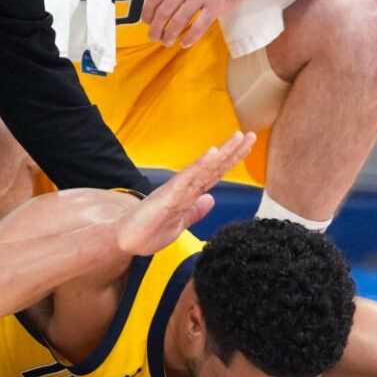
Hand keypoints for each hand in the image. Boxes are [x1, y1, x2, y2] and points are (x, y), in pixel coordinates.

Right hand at [115, 131, 255, 254]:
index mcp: (188, 195)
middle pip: (214, 167)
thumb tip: (211, 200)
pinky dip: (201, 165)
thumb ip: (195, 211)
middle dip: (233, 152)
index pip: (214, 174)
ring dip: (222, 153)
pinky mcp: (168, 195)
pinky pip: (187, 178)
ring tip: (238, 137)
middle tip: (251, 135)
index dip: (231, 161)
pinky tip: (212, 154)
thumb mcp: (180, 225)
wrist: (125, 240)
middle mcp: (185, 188)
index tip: (247, 147)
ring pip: (204, 168)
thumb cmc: (148, 231)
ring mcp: (177, 189)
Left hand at [143, 0, 266, 47]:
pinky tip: (185, 43)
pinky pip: (199, 26)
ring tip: (166, 42)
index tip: (146, 21)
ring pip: (179, 21)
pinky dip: (190, 37)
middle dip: (156, 28)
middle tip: (153, 36)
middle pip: (164, 11)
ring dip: (170, 34)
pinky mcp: (217, 5)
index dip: (147, 11)